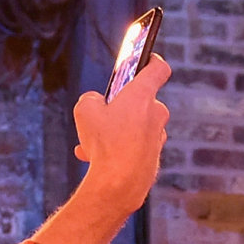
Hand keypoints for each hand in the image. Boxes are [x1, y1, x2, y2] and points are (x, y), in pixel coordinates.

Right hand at [70, 55, 170, 217]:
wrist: (119, 184)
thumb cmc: (104, 143)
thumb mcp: (85, 110)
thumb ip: (91, 99)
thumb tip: (97, 103)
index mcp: (142, 95)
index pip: (158, 69)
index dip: (153, 60)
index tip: (147, 59)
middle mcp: (156, 114)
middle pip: (142, 101)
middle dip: (121, 107)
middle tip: (102, 116)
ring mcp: (157, 137)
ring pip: (134, 127)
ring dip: (115, 132)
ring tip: (90, 144)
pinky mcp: (154, 157)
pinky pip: (133, 147)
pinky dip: (117, 150)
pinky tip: (94, 159)